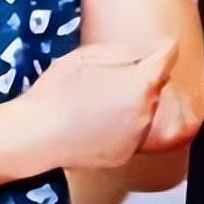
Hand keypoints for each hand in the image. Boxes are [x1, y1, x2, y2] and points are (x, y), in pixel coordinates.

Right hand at [0, 40, 178, 175]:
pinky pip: (130, 134)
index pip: (166, 60)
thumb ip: (124, 53)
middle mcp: (145, 113)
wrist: (37, 135)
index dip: (163, 50)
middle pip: (156, 88)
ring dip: (132, 104)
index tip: (162, 47)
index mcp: (140, 85)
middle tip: (111, 77)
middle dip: (141, 80)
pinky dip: (120, 127)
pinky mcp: (124, 155)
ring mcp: (136, 138)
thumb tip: (144, 54)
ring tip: (97, 102)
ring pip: (144, 112)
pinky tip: (94, 122)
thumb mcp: (87, 56)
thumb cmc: (57, 93)